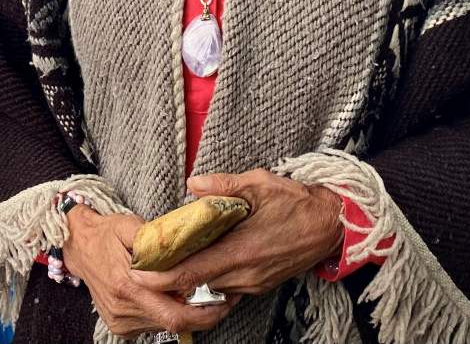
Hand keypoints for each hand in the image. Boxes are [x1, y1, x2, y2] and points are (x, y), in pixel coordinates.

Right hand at [63, 204, 238, 337]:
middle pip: (174, 324)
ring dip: (186, 314)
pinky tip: (175, 298)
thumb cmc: (106, 232)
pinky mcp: (119, 326)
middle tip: (223, 301)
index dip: (203, 312)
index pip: (174, 313)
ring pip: (164, 326)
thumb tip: (184, 244)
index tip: (224, 300)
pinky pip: (152, 325)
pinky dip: (167, 313)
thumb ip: (155, 238)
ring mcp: (120, 321)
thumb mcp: (130, 224)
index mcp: (127, 284)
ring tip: (202, 294)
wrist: (78, 246)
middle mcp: (123, 308)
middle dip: (202, 316)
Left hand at [129, 170, 341, 297]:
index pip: (191, 272)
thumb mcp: (259, 183)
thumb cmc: (296, 202)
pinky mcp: (260, 284)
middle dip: (168, 277)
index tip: (138, 273)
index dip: (162, 276)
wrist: (331, 225)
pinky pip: (226, 287)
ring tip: (166, 260)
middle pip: (196, 284)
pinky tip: (199, 261)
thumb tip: (193, 185)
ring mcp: (253, 283)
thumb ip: (223, 186)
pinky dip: (208, 278)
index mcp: (240, 251)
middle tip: (143, 263)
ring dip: (188, 278)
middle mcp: (245, 274)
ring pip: (210, 287)